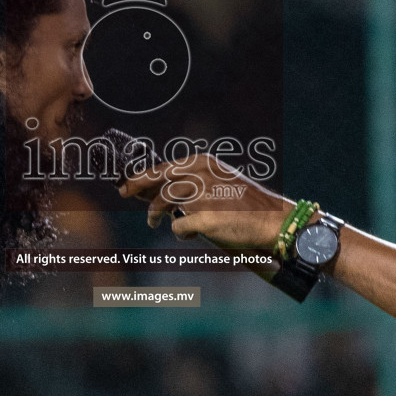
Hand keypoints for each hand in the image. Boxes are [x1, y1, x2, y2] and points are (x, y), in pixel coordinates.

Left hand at [119, 154, 291, 248]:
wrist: (271, 219)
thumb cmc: (245, 204)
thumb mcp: (219, 181)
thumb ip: (193, 182)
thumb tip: (158, 192)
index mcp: (204, 163)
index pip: (164, 168)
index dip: (142, 177)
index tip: (126, 184)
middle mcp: (201, 175)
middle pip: (160, 184)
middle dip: (137, 188)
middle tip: (124, 194)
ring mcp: (202, 196)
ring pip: (165, 206)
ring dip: (157, 216)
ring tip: (154, 223)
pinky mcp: (205, 218)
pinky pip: (180, 227)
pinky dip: (183, 232)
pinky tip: (195, 232)